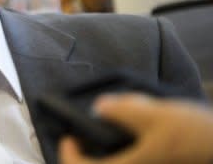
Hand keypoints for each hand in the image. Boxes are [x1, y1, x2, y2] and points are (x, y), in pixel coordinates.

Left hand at [59, 94, 212, 163]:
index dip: (69, 154)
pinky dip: (121, 159)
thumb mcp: (158, 115)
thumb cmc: (196, 137)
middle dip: (84, 160)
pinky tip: (129, 145)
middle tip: (82, 141)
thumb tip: (99, 107)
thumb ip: (124, 109)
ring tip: (104, 143)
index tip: (69, 137)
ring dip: (104, 160)